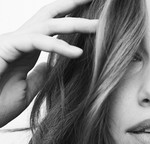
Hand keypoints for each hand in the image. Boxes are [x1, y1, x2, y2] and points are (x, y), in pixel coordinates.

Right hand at [0, 0, 97, 127]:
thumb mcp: (28, 89)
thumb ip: (41, 75)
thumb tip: (52, 65)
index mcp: (28, 48)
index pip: (52, 27)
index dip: (72, 18)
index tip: (94, 16)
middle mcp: (21, 40)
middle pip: (51, 15)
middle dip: (74, 6)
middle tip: (97, 0)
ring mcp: (13, 42)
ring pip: (48, 24)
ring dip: (75, 24)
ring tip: (99, 27)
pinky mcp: (6, 47)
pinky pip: (36, 41)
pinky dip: (58, 46)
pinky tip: (78, 52)